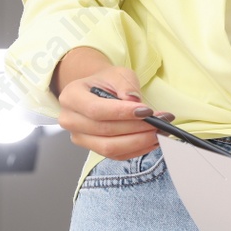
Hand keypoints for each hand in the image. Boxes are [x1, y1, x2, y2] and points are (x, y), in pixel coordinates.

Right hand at [54, 55, 174, 160]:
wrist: (98, 91)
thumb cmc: (107, 82)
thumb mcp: (117, 74)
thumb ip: (125, 85)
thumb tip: (134, 101)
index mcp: (71, 96)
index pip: (96, 110)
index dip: (122, 113)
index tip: (147, 111)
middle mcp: (70, 120)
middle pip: (104, 130)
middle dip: (136, 128)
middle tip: (160, 122)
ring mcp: (80, 138)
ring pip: (110, 147)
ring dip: (138, 142)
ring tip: (159, 133)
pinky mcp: (93, 149)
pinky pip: (116, 156)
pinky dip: (137, 150)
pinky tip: (152, 141)